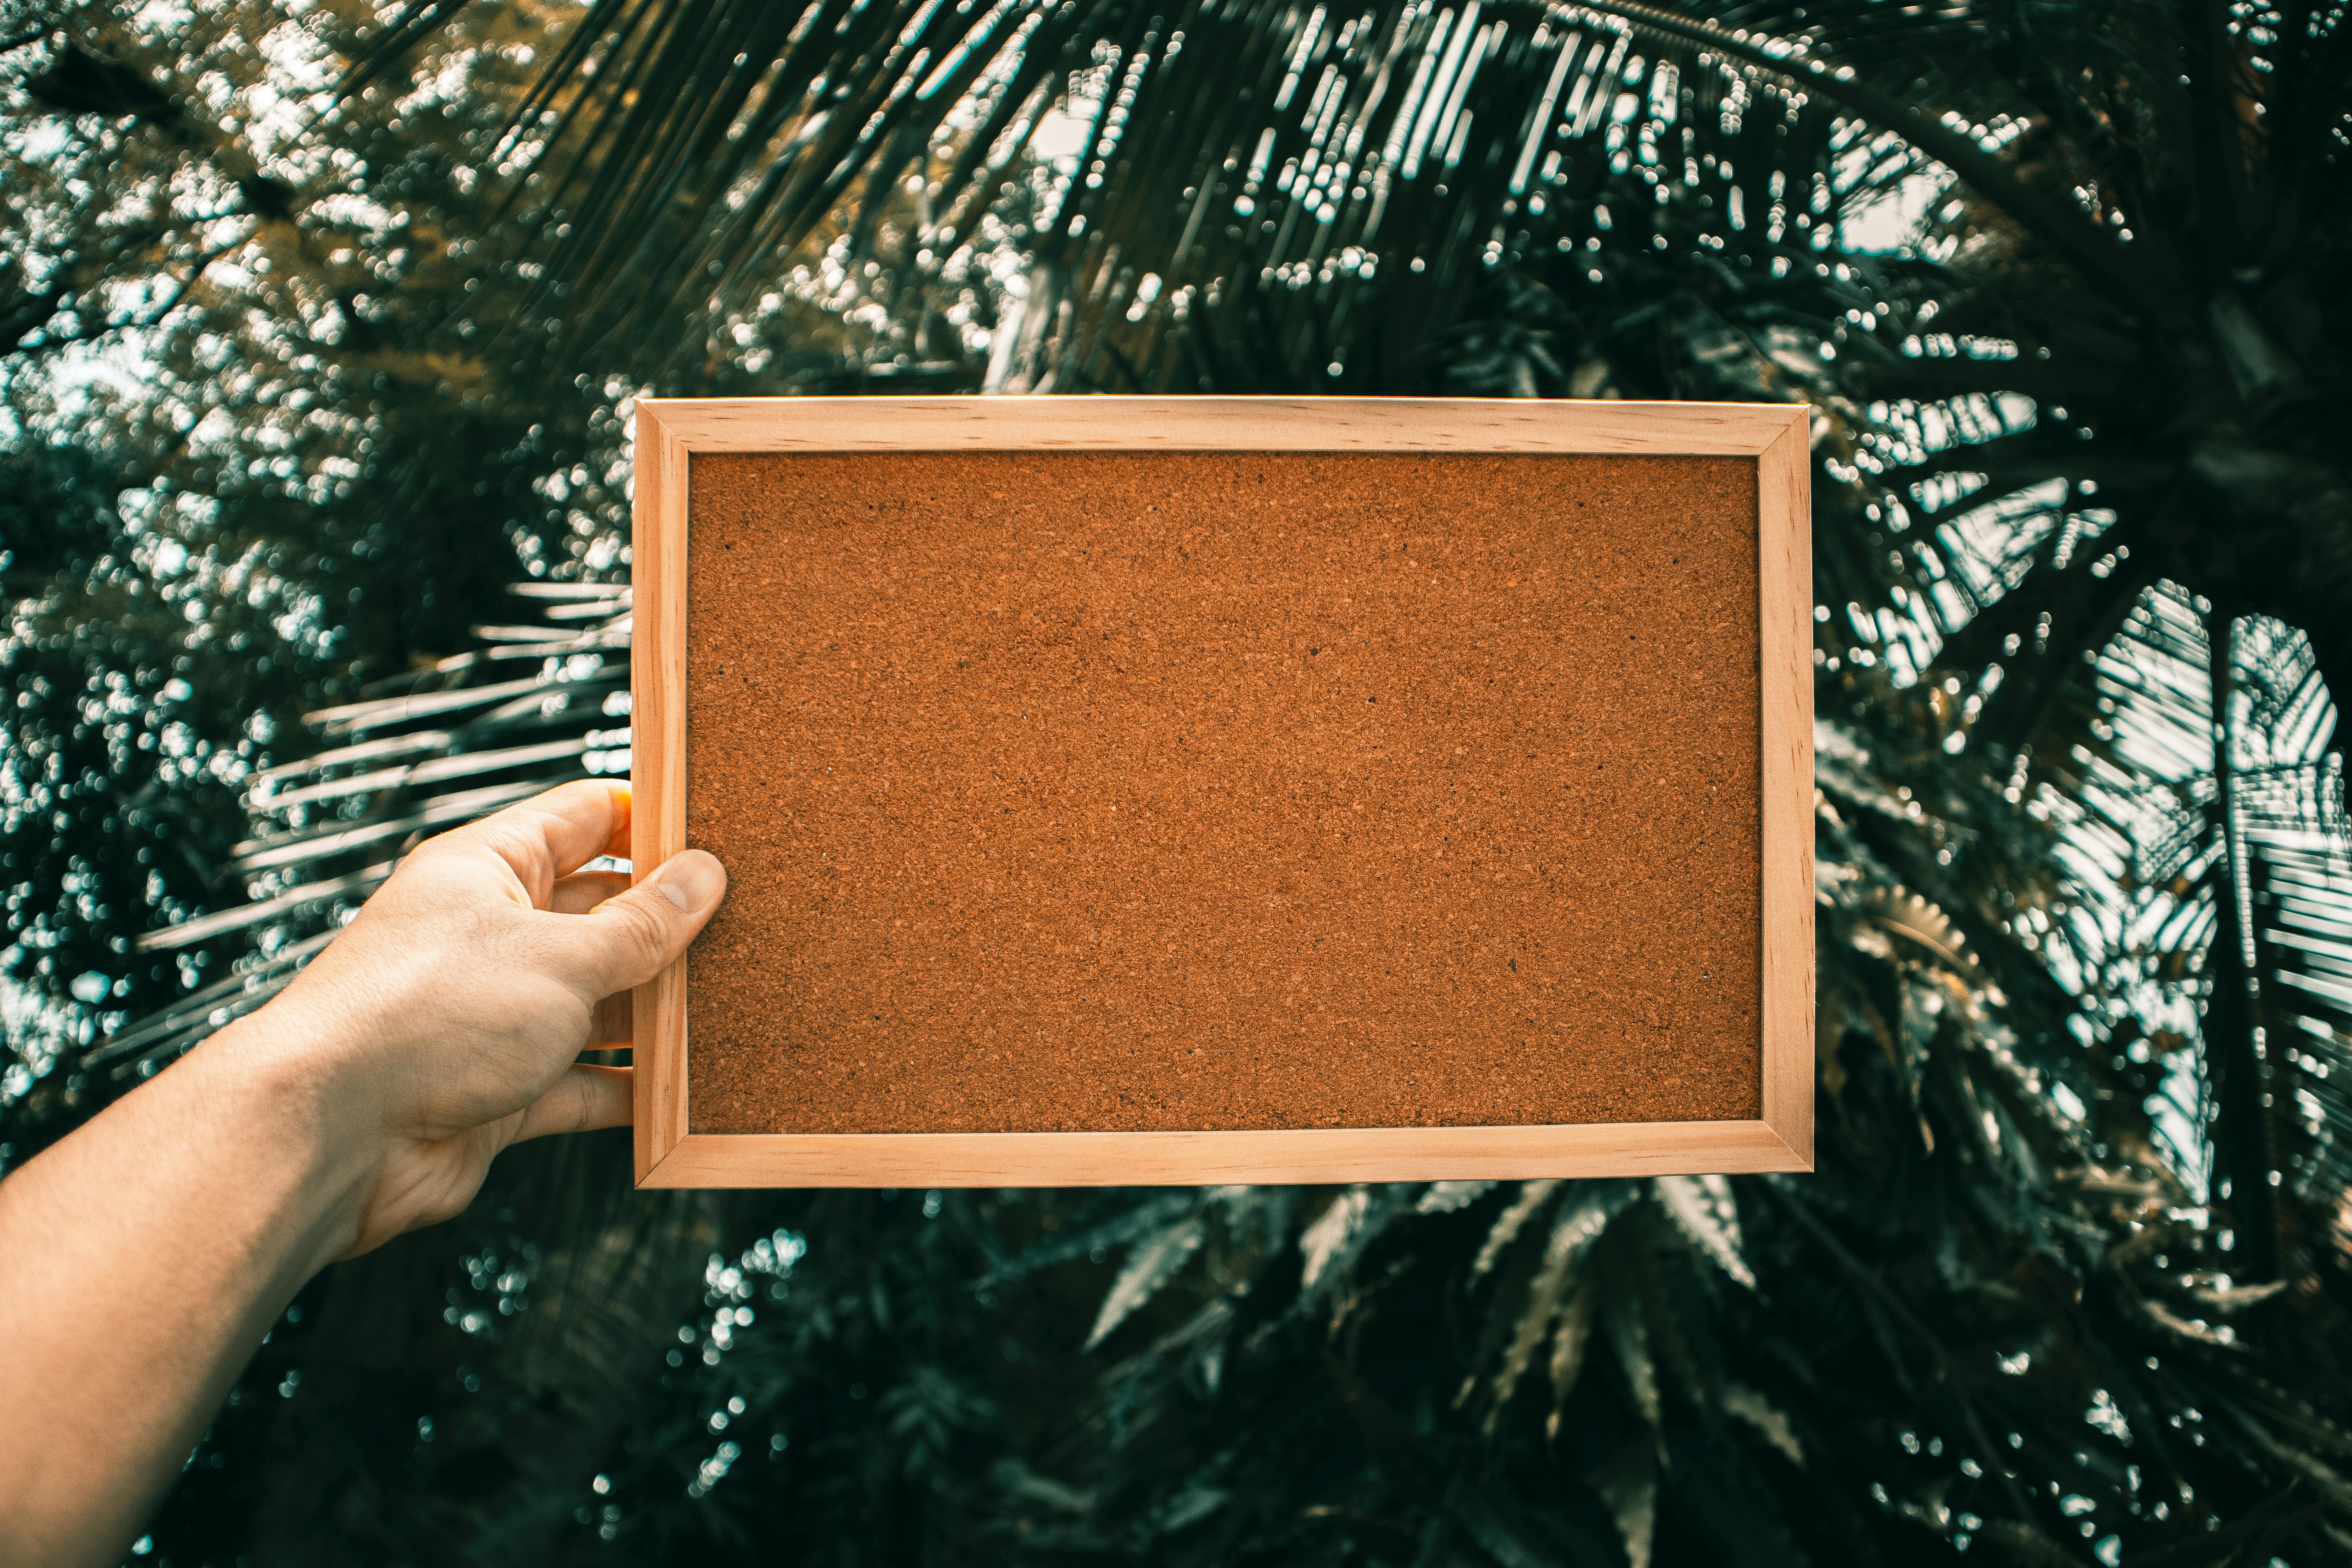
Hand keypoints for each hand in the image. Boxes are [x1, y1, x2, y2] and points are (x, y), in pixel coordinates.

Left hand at [242, 779, 725, 1256]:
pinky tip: (680, 1093)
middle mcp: (488, 935)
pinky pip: (582, 1082)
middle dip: (667, 927)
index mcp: (488, 869)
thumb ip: (641, 925)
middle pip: (600, 915)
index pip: (584, 819)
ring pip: (598, 1003)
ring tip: (730, 1010)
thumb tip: (703, 879)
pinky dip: (628, 1089)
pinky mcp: (500, 1088)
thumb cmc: (423, 1016)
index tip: (722, 836)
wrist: (332, 1134)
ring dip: (655, 1012)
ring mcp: (494, 1015)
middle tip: (748, 930)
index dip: (652, 822)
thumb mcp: (561, 954)